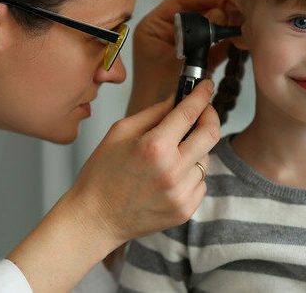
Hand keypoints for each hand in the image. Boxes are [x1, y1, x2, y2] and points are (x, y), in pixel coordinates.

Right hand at [69, 79, 218, 245]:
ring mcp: (181, 193)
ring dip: (195, 149)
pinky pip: (201, 182)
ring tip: (172, 153)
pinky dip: (190, 173)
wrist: (94, 218)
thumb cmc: (102, 174)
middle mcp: (172, 170)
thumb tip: (177, 98)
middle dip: (210, 116)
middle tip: (203, 111)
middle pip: (211, 133)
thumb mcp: (120, 132)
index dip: (202, 95)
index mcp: (154, 147)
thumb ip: (154, 112)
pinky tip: (169, 176)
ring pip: (206, 159)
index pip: (190, 112)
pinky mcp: (185, 210)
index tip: (207, 87)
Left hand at [128, 0, 228, 114]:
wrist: (158, 121)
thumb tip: (220, 13)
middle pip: (195, 12)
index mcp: (153, 27)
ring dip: (222, 25)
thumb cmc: (155, 92)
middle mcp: (166, 32)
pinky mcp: (194, 58)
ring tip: (238, 22)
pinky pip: (210, 43)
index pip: (179, 1)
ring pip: (205, 27)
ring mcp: (182, 45)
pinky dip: (222, 41)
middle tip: (234, 11)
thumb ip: (200, 37)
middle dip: (216, 11)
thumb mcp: (177, 59)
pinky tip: (235, 38)